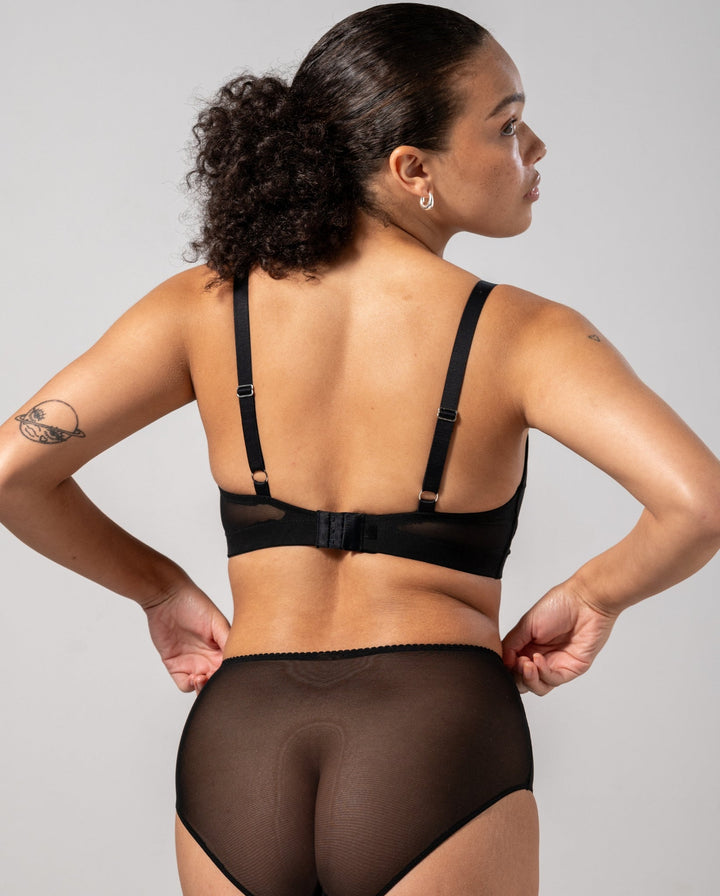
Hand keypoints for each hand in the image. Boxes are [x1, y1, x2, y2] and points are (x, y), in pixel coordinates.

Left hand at [143, 584, 229, 692]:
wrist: (167, 598)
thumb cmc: (195, 604)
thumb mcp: (218, 622)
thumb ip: (229, 642)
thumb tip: (238, 662)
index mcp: (222, 648)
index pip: (229, 670)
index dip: (229, 676)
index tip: (227, 674)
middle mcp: (209, 657)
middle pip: (216, 682)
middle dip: (216, 685)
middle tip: (212, 677)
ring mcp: (192, 662)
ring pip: (202, 687)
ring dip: (203, 688)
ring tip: (201, 677)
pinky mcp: (175, 665)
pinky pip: (184, 685)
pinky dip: (189, 686)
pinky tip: (192, 677)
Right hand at [502, 585, 617, 695]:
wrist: (585, 602)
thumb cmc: (559, 605)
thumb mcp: (526, 623)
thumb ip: (511, 644)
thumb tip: (503, 663)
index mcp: (528, 646)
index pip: (512, 667)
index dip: (506, 668)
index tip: (504, 660)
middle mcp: (541, 657)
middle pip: (523, 681)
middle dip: (516, 676)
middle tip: (517, 663)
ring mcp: (556, 664)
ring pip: (537, 686)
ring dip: (528, 679)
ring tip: (526, 664)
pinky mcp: (571, 669)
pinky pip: (553, 680)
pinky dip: (542, 673)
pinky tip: (538, 659)